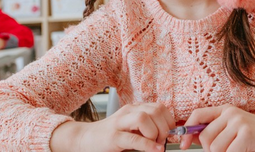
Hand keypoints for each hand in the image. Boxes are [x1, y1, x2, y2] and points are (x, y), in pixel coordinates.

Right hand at [50, 102, 174, 151]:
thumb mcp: (130, 128)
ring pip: (144, 118)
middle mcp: (128, 112)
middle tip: (164, 140)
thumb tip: (166, 134)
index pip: (159, 107)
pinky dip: (147, 145)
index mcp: (134, 109)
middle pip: (155, 110)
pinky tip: (155, 150)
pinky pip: (133, 138)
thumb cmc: (109, 136)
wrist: (83, 139)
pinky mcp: (113, 137)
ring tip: (157, 144)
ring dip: (155, 132)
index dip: (169, 120)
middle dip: (165, 126)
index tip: (171, 133)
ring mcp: (119, 123)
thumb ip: (145, 128)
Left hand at [179, 104, 254, 151]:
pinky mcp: (246, 135)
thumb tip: (192, 139)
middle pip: (205, 138)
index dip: (187, 131)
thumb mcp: (235, 128)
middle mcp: (230, 113)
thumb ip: (217, 130)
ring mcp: (239, 122)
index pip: (197, 115)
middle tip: (227, 151)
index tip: (184, 145)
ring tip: (238, 150)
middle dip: (211, 151)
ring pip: (215, 149)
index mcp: (226, 109)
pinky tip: (245, 151)